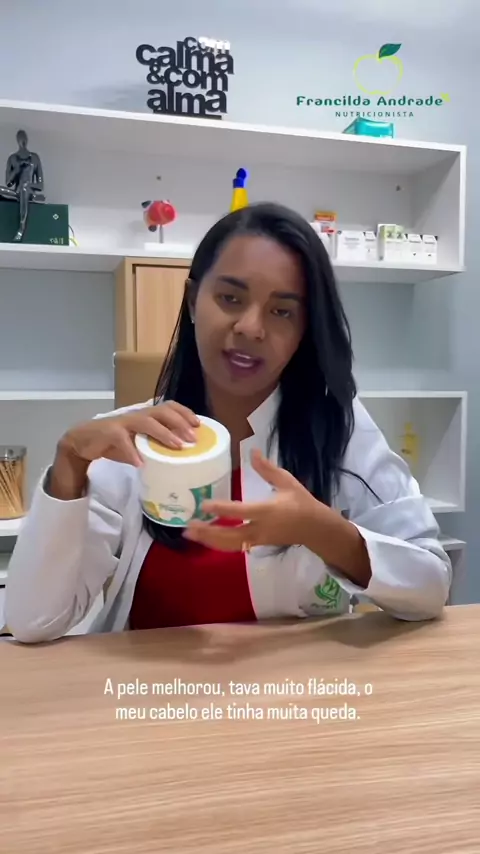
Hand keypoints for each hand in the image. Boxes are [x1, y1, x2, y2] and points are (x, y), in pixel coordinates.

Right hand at [57, 401, 199, 468]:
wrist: (82, 442)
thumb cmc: (114, 443)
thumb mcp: (138, 443)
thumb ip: (154, 446)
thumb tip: (178, 457)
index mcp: (145, 415)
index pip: (168, 406)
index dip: (184, 412)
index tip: (199, 424)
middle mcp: (137, 415)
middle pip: (161, 411)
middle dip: (179, 422)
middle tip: (193, 438)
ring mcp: (123, 423)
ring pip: (146, 422)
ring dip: (163, 434)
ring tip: (177, 447)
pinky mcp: (109, 433)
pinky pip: (123, 441)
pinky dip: (132, 452)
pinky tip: (141, 463)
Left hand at [184, 449, 321, 550]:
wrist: (315, 528)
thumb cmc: (301, 502)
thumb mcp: (287, 481)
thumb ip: (268, 469)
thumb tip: (253, 451)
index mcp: (267, 511)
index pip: (241, 511)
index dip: (222, 509)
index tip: (204, 505)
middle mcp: (260, 528)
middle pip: (230, 535)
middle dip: (208, 533)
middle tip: (187, 527)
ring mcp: (258, 539)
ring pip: (230, 544)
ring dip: (209, 540)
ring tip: (189, 534)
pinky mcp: (257, 544)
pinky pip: (235, 546)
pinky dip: (218, 544)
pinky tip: (205, 539)